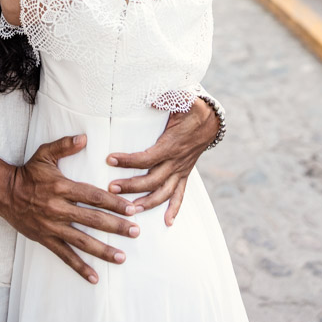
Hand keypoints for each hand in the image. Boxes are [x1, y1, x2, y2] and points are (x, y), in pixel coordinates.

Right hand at [3, 134, 140, 284]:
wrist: (4, 193)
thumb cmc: (28, 172)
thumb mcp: (44, 154)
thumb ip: (65, 145)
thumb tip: (84, 137)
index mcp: (62, 187)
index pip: (94, 196)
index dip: (114, 202)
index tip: (131, 208)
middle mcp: (58, 208)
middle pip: (93, 219)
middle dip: (116, 226)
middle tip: (136, 231)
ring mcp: (52, 226)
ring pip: (82, 241)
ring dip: (103, 250)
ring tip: (122, 257)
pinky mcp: (45, 239)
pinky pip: (64, 256)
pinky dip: (80, 267)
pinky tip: (94, 277)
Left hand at [106, 98, 217, 225]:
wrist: (211, 120)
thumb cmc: (192, 108)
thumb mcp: (182, 99)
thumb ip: (167, 99)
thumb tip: (152, 100)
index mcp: (172, 144)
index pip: (147, 158)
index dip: (128, 161)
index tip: (110, 159)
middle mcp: (177, 161)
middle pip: (152, 180)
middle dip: (131, 186)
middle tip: (111, 188)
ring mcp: (181, 169)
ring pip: (164, 192)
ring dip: (148, 203)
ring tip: (130, 210)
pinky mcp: (185, 173)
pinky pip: (181, 194)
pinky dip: (175, 209)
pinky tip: (167, 223)